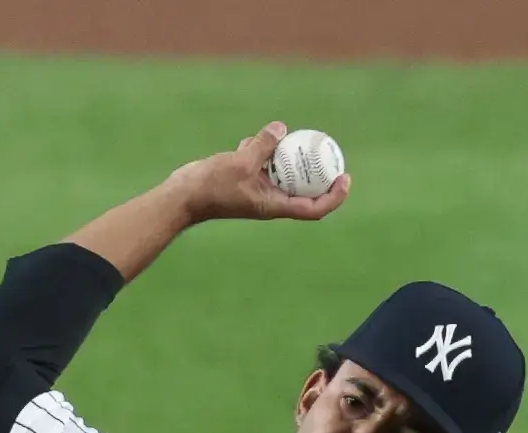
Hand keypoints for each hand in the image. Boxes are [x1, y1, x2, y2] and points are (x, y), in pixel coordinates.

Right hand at [168, 123, 351, 224]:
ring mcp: (257, 191)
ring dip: (287, 157)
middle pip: (304, 190)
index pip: (314, 209)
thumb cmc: (211, 186)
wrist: (183, 195)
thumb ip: (263, 145)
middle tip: (328, 151)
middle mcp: (270, 201)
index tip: (344, 179)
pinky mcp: (244, 180)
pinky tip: (253, 139)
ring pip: (282, 174)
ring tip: (292, 138)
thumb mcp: (241, 161)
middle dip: (317, 172)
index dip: (334, 197)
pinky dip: (261, 151)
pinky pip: (261, 164)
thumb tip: (281, 128)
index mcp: (274, 206)